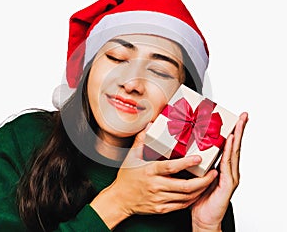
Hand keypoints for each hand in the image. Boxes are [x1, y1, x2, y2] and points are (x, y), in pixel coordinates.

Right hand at [90, 127, 217, 228]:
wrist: (119, 199)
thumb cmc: (126, 177)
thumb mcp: (131, 156)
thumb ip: (141, 140)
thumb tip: (149, 125)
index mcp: (150, 171)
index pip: (171, 167)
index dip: (186, 163)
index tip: (199, 158)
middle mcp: (156, 186)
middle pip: (184, 186)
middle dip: (203, 181)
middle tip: (213, 173)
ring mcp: (159, 199)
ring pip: (185, 197)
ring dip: (200, 190)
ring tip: (210, 181)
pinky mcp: (161, 209)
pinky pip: (181, 206)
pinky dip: (192, 199)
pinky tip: (198, 192)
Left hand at [191, 112, 248, 231]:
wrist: (203, 217)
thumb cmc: (198, 197)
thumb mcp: (195, 174)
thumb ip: (195, 162)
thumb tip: (182, 146)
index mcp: (221, 166)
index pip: (228, 145)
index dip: (232, 131)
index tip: (233, 118)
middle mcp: (229, 169)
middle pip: (235, 146)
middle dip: (239, 129)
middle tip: (242, 115)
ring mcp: (231, 176)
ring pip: (234, 152)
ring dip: (237, 136)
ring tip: (239, 123)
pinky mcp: (229, 184)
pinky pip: (228, 164)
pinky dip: (230, 151)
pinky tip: (230, 142)